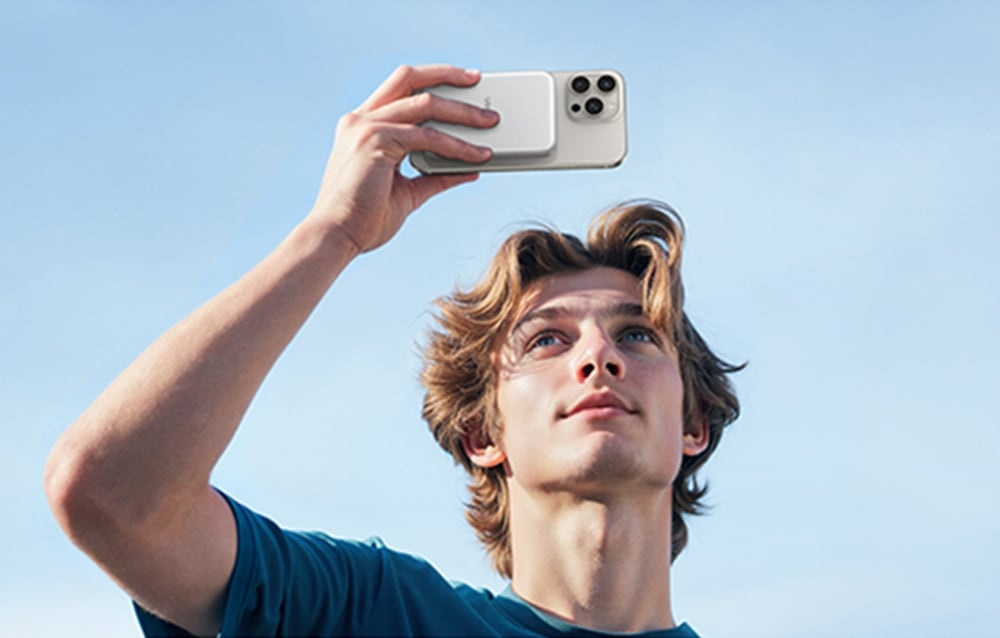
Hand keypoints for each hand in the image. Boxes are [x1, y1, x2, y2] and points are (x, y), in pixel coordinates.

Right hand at [309, 64, 498, 253]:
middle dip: (447, 75)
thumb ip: (435, 176)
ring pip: (425, 104)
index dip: (432, 80)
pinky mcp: (376, 141)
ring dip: (462, 112)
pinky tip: (476, 155)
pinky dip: (456, 145)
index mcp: (362, 126)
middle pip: (409, 77)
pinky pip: (427, 136)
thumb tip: (469, 170)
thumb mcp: (408, 191)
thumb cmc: (365, 218)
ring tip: (489, 123)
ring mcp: (366, 127)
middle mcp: (361, 119)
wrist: (338, 236)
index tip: (461, 82)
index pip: (400, 88)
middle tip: (478, 81)